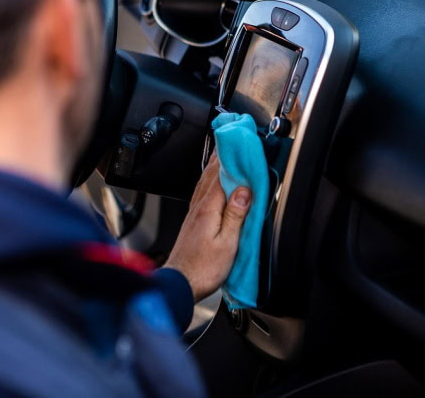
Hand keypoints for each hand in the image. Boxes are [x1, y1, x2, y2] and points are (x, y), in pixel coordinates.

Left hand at [163, 153, 251, 302]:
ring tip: (223, 156)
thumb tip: (245, 190)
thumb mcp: (228, 243)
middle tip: (232, 141)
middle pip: (211, 174)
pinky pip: (202, 193)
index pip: (221, 175)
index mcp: (208, 209)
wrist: (179, 284)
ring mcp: (193, 214)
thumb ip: (236, 215)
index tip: (241, 144)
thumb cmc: (202, 269)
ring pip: (205, 182)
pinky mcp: (193, 222)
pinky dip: (209, 182)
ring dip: (214, 167)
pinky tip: (212, 184)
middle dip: (222, 156)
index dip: (232, 158)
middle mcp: (198, 207)